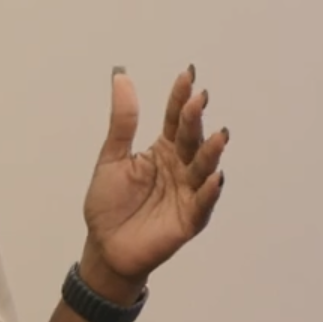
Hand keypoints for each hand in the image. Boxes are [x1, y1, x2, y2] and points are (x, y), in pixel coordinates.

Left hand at [79, 66, 227, 301]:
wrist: (104, 247)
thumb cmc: (109, 204)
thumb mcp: (112, 157)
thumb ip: (123, 122)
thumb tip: (122, 76)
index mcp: (163, 151)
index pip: (175, 120)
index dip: (181, 98)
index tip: (188, 74)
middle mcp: (180, 169)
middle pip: (191, 140)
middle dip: (195, 121)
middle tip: (198, 100)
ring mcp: (187, 193)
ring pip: (203, 169)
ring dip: (211, 153)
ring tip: (219, 135)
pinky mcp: (189, 220)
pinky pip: (202, 204)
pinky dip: (210, 192)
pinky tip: (215, 178)